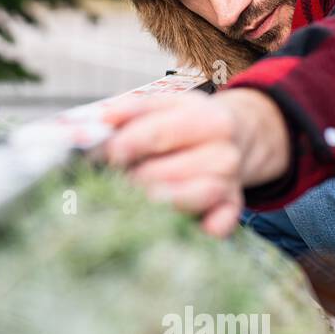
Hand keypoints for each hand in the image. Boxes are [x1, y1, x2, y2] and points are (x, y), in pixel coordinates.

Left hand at [97, 88, 289, 236]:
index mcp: (207, 119)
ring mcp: (231, 182)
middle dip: (136, 178)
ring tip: (133, 201)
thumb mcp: (164, 105)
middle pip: (171, 171)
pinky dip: (208, 228)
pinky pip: (222, 222)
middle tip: (112, 180)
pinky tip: (192, 227)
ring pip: (195, 196)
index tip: (104, 155)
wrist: (232, 137)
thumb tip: (103, 120)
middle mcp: (225, 151)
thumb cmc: (184, 123)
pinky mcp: (232, 207)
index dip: (126, 145)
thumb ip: (132, 109)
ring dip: (161, 202)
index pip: (158, 133)